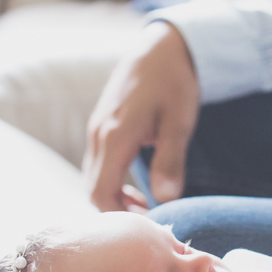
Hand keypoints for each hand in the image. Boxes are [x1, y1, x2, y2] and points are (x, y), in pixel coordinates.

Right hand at [84, 23, 199, 211]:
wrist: (161, 46)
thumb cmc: (174, 82)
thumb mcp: (180, 123)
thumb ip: (170, 161)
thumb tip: (165, 199)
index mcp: (115, 136)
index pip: (101, 193)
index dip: (119, 217)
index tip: (148, 224)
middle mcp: (98, 134)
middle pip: (92, 190)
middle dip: (116, 211)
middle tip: (149, 220)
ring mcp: (96, 129)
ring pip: (93, 178)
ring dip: (113, 197)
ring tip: (145, 205)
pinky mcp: (100, 126)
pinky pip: (97, 164)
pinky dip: (111, 182)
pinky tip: (136, 186)